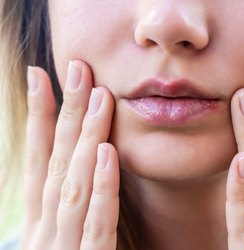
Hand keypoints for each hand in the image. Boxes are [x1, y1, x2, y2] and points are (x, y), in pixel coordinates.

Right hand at [22, 61, 118, 249]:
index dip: (39, 117)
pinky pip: (96, 223)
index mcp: (39, 221)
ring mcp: (60, 247)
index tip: (43, 77)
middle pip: (56, 161)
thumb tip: (83, 168)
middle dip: (64, 113)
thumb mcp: (63, 239)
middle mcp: (43, 228)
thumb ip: (73, 209)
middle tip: (76, 68)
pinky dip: (102, 187)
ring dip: (86, 138)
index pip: (40, 159)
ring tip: (96, 96)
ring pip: (75, 183)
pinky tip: (108, 153)